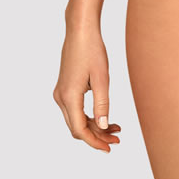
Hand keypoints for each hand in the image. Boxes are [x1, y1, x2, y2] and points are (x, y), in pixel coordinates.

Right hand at [54, 25, 122, 152]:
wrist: (80, 30)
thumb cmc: (92, 50)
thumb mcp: (102, 78)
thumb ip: (102, 104)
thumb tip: (104, 127)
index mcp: (69, 96)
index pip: (79, 130)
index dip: (95, 142)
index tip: (109, 148)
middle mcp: (60, 97)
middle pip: (77, 128)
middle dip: (97, 136)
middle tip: (117, 139)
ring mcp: (60, 93)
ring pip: (75, 120)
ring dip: (94, 126)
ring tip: (116, 128)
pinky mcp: (64, 88)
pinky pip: (75, 110)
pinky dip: (89, 116)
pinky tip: (105, 116)